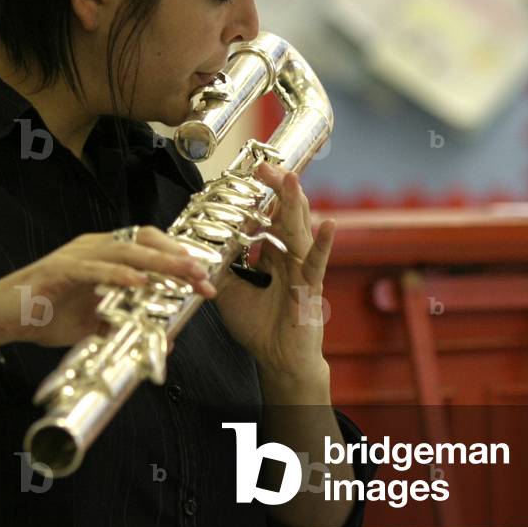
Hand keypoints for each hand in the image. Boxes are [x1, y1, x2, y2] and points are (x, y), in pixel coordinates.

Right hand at [0, 227, 215, 348]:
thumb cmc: (42, 314)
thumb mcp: (91, 326)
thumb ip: (122, 326)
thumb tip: (161, 338)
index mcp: (104, 255)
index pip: (149, 246)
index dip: (178, 258)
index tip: (204, 279)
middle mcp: (94, 247)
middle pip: (144, 242)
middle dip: (177, 258)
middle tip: (203, 277)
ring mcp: (76, 255)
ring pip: (125, 250)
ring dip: (157, 261)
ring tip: (182, 272)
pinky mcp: (58, 269)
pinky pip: (94, 268)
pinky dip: (118, 274)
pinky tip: (138, 282)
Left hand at [213, 161, 335, 383]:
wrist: (278, 360)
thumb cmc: (258, 326)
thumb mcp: (229, 290)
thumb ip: (219, 266)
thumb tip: (197, 247)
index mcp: (273, 254)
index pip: (267, 217)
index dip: (260, 196)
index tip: (249, 172)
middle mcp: (290, 255)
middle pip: (284, 214)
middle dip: (275, 188)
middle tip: (264, 166)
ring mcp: (303, 268)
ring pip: (299, 230)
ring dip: (295, 204)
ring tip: (292, 178)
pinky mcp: (311, 286)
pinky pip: (317, 262)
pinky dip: (325, 244)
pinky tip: (330, 224)